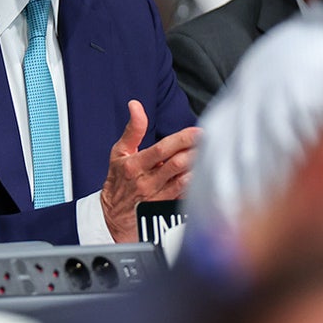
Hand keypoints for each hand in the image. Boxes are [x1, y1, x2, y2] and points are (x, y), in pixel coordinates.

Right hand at [99, 100, 199, 241]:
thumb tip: (135, 105)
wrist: (113, 216)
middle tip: (209, 142)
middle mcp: (146, 182)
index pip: (162, 149)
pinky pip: (185, 196)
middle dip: (195, 151)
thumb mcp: (119, 152)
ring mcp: (156, 198)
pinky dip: (196, 185)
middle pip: (177, 164)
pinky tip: (203, 175)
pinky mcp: (165, 210)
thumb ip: (132, 129)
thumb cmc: (118, 180)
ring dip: (198, 168)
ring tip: (209, 156)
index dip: (182, 139)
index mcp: (134, 165)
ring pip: (184, 181)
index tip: (198, 131)